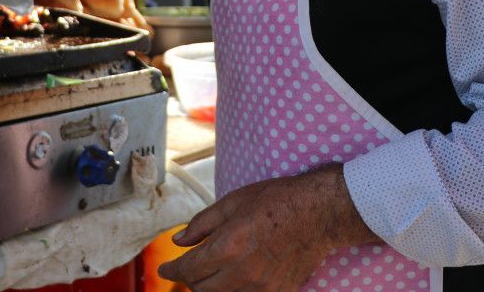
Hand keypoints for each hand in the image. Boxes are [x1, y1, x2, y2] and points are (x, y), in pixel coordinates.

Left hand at [157, 164, 375, 290]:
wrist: (318, 214)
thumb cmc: (277, 201)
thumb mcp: (233, 202)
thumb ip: (202, 224)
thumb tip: (179, 240)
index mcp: (229, 246)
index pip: (188, 269)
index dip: (172, 269)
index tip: (165, 267)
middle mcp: (243, 272)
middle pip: (202, 288)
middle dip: (190, 278)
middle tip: (189, 266)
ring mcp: (262, 287)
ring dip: (211, 286)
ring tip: (212, 271)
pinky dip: (235, 290)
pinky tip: (236, 276)